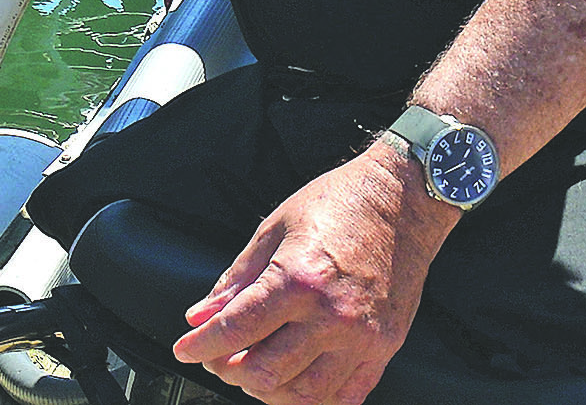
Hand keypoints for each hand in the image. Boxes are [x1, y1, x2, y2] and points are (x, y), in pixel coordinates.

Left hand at [173, 148, 457, 404]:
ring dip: (266, 391)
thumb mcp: (272, 229)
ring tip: (250, 372)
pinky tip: (291, 386)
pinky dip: (312, 401)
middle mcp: (331, 315)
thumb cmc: (336, 204)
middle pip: (264, 371)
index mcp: (297, 279)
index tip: (184, 348)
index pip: (236, 329)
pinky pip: (345, 396)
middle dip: (227, 370)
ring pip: (303, 394)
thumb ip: (235, 279)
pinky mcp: (384, 348)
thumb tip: (201, 315)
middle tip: (216, 357)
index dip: (201, 345)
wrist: (401, 200)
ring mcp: (361, 337)